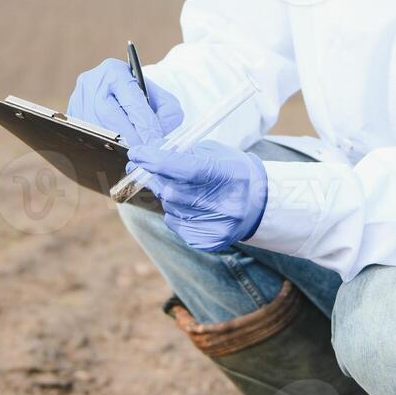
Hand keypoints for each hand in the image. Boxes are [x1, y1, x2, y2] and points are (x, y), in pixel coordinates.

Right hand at [66, 58, 183, 147]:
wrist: (123, 98)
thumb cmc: (146, 101)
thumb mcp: (163, 102)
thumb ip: (167, 118)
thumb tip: (157, 141)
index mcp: (115, 71)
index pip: (132, 101)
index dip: (145, 126)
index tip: (155, 145)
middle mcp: (92, 81)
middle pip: (108, 114)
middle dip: (128, 138)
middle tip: (143, 156)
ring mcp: (77, 99)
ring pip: (94, 127)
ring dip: (113, 146)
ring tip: (130, 159)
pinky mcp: (70, 115)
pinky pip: (84, 135)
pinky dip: (100, 147)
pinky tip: (114, 155)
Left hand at [125, 139, 267, 251]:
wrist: (258, 205)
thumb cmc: (233, 172)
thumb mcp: (215, 153)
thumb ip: (184, 153)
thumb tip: (152, 153)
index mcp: (226, 175)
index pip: (183, 169)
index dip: (156, 160)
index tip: (137, 153)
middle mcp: (222, 205)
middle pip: (170, 191)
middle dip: (156, 178)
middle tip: (151, 168)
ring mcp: (214, 227)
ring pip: (169, 207)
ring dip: (168, 195)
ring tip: (186, 189)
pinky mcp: (207, 241)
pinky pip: (175, 223)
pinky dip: (176, 211)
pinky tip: (192, 206)